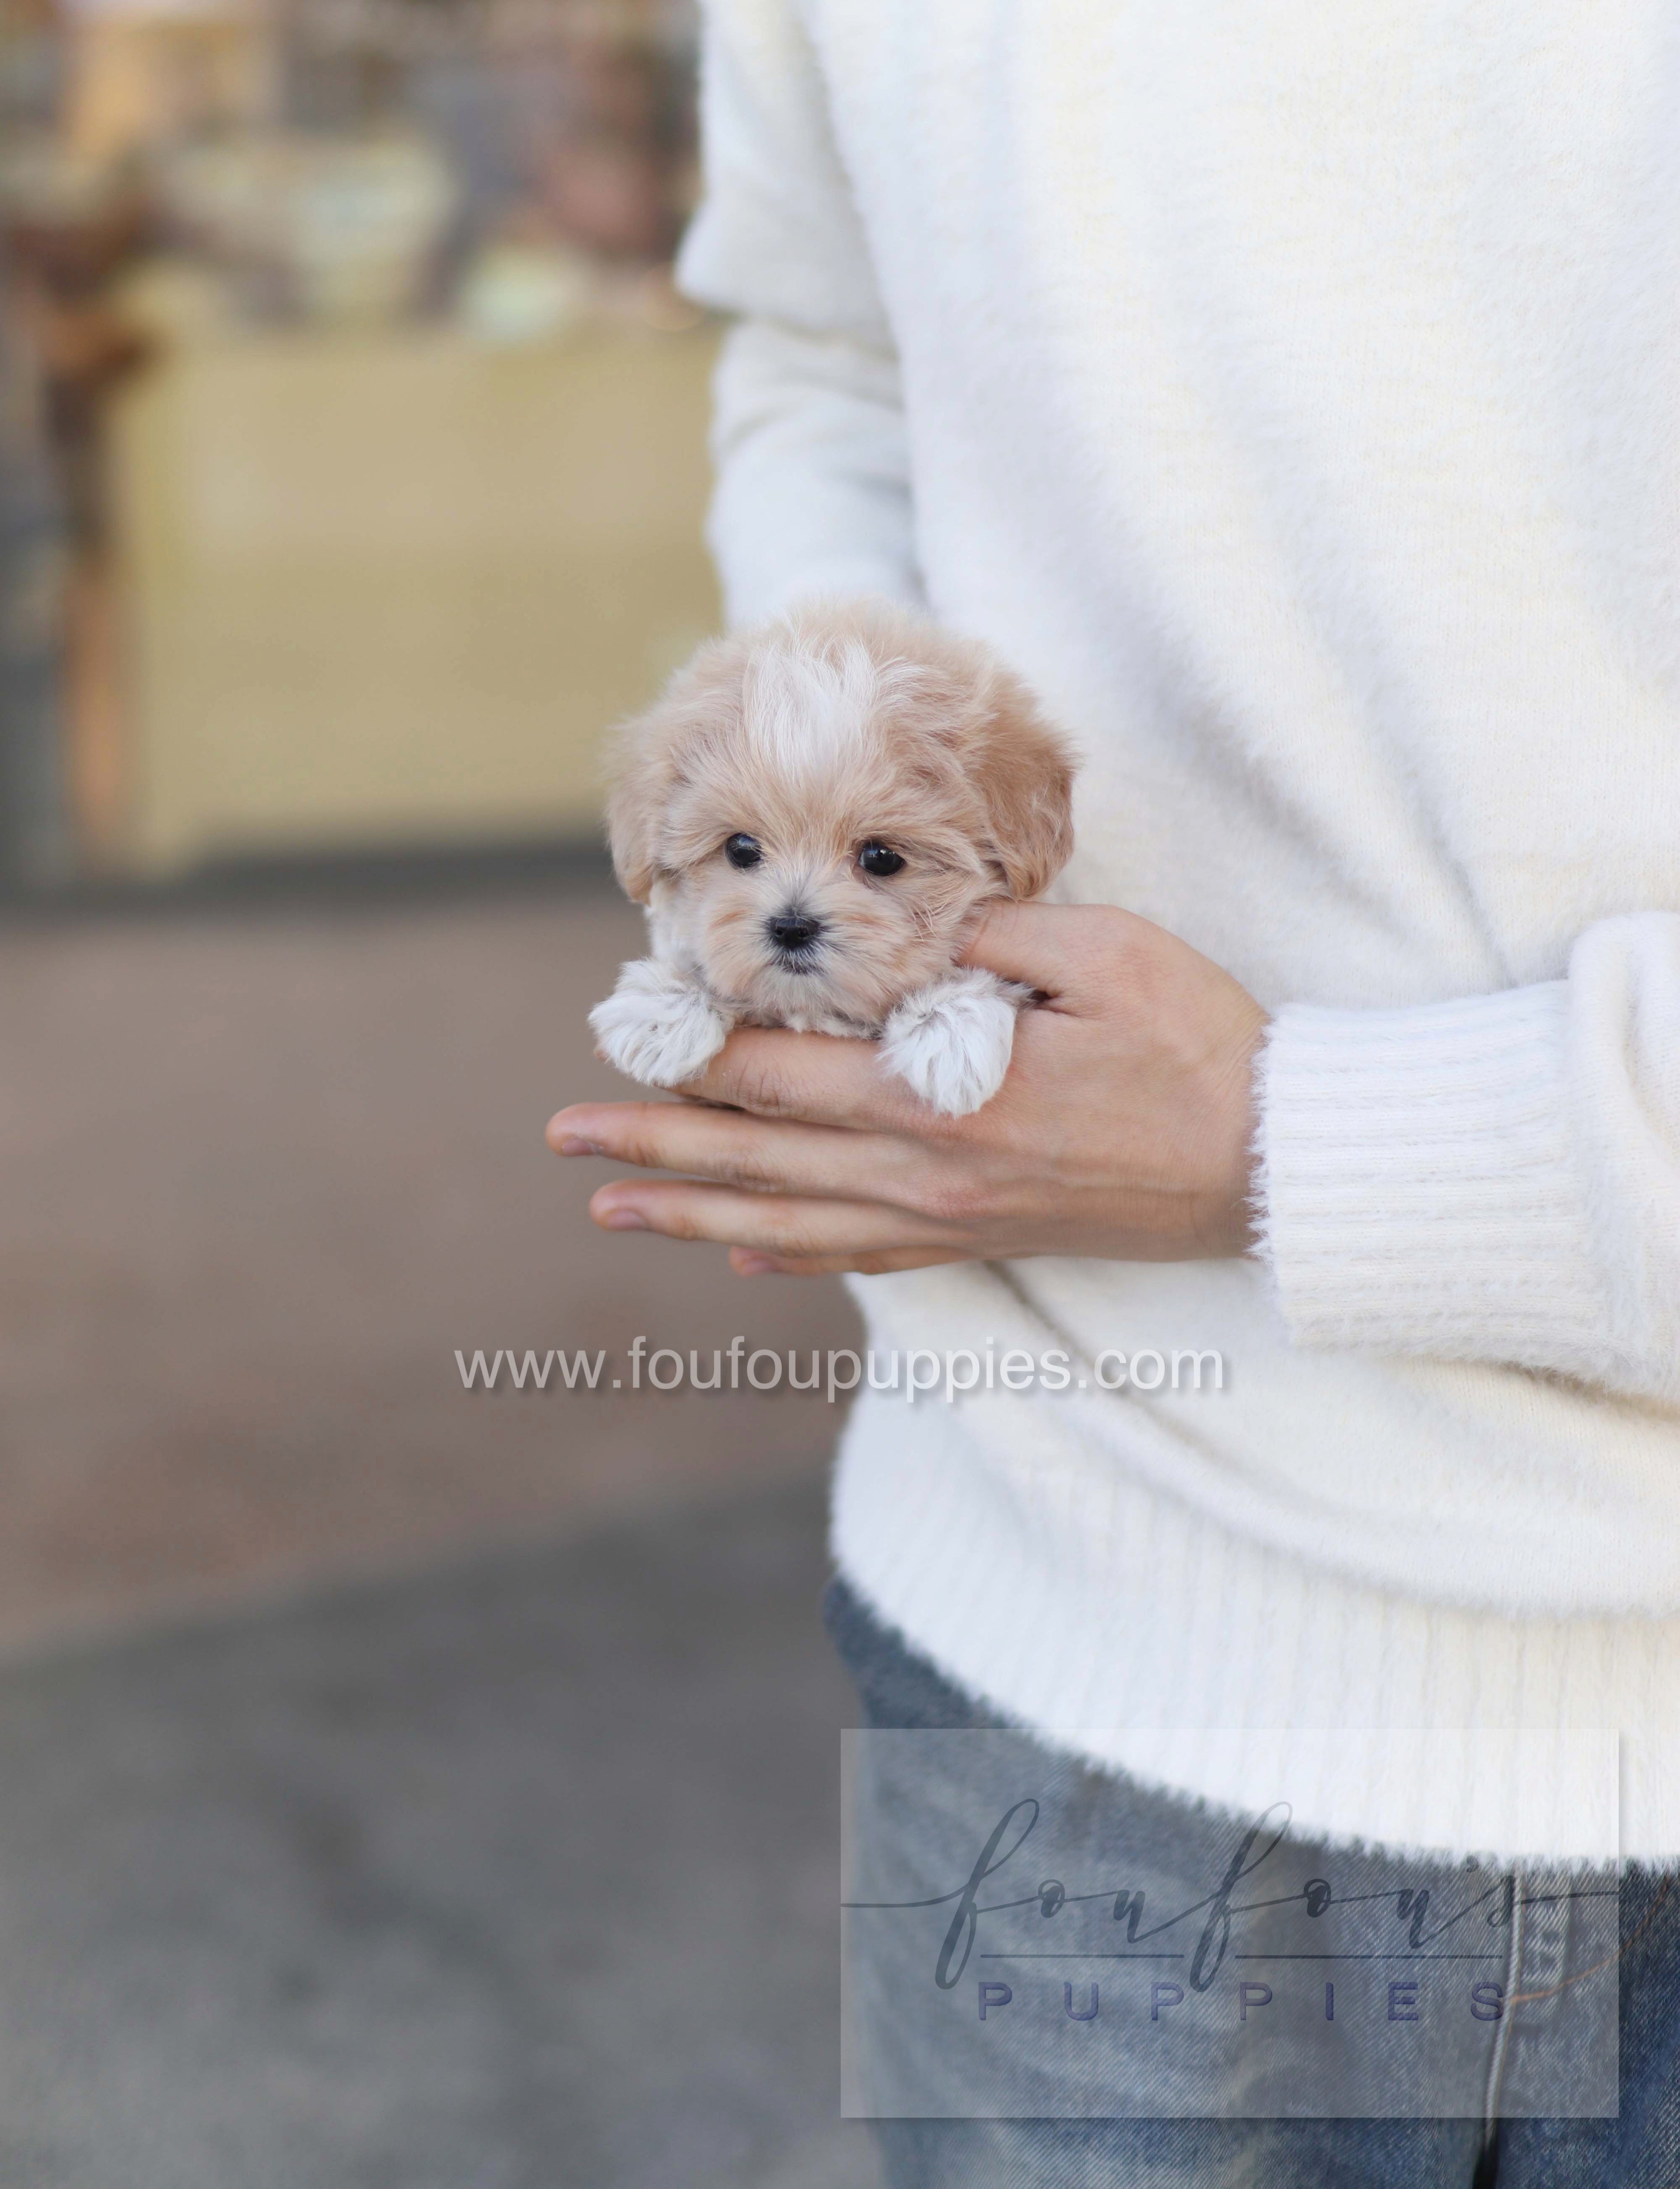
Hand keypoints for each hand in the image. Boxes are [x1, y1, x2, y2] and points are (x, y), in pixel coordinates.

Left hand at [548, 904, 1268, 1276]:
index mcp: (949, 1101)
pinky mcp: (987, 1238)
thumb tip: (905, 938)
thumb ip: (992, 942)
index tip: (622, 1032)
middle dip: (656, 1140)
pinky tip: (739, 1250)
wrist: (1283, 1166)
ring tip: (614, 1205)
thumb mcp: (1105, 954)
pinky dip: (790, 1254)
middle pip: (764, 1157)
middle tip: (564, 1136)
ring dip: (695, 1209)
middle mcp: (932, 1176)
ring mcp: (957, 1219)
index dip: (698, 1052)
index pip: (789, 1075)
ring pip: (793, 1222)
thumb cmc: (1203, 1046)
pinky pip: (865, 1256)